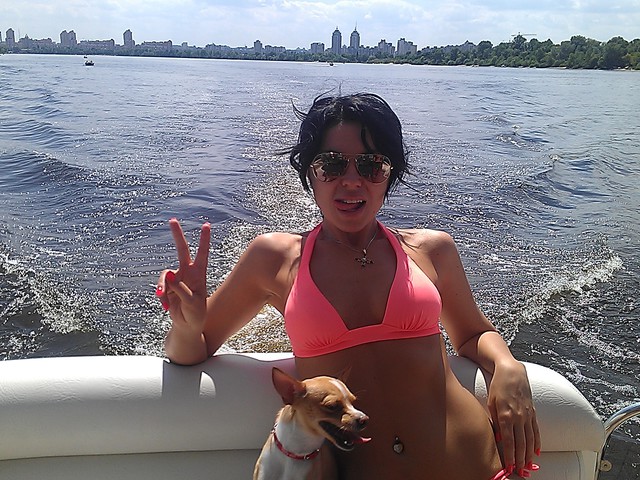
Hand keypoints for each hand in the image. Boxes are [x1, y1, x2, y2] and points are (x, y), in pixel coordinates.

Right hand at [156, 218, 210, 333]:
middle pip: (182, 250)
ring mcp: (177, 279)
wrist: (187, 325)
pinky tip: (166, 307)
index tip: (206, 225)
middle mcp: (188, 273)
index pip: (202, 254)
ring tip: (162, 298)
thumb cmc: (195, 314)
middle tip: (172, 220)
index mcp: (199, 274)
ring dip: (161, 286)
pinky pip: (160, 287)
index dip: (204, 240)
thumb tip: (168, 275)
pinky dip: (161, 297)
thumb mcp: (191, 303)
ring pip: (164, 275)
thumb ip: (181, 289)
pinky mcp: (167, 286)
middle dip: (177, 235)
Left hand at [488, 361, 540, 476]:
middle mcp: (518, 417)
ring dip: (529, 455)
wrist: (511, 371)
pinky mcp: (533, 412)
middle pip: (521, 444)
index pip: (509, 442)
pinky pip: (536, 430)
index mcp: (506, 415)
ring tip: (529, 466)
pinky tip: (537, 452)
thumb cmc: (497, 386)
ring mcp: (527, 415)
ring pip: (530, 439)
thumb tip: (500, 438)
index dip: (510, 456)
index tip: (509, 468)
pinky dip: (537, 442)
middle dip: (520, 460)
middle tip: (520, 472)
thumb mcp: (491, 402)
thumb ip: (495, 420)